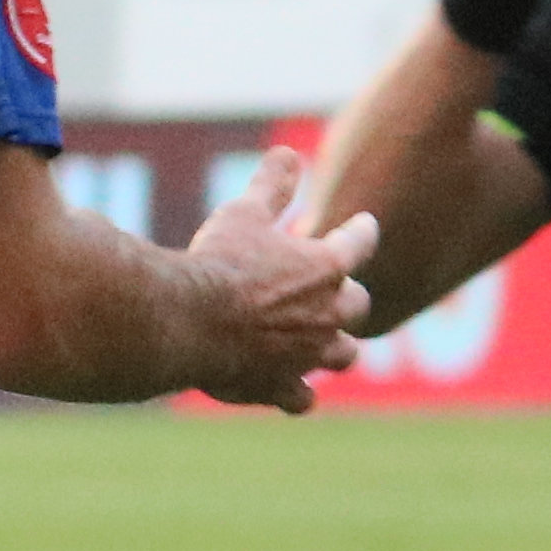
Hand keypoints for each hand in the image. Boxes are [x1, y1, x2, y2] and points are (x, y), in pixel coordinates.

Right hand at [172, 157, 379, 412]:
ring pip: (342, 356)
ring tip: (321, 343)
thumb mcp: (243, 214)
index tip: (362, 226)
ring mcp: (309, 356)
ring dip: (333, 348)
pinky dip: (298, 392)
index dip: (361, 231)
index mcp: (328, 266)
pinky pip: (302, 398)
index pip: (360, 242)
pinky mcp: (281, 388)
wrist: (188, 322)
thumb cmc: (218, 262)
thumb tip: (289, 153)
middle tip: (333, 292)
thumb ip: (271, 186)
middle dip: (346, 297)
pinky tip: (293, 390)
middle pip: (357, 305)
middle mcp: (329, 313)